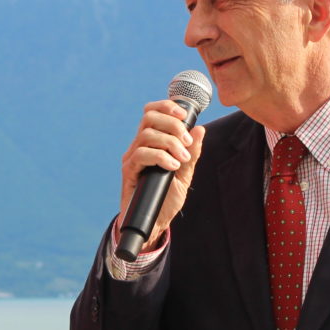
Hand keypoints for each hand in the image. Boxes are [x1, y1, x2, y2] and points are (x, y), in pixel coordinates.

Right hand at [119, 99, 205, 248]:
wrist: (154, 222)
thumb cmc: (167, 198)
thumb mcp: (185, 174)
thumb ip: (192, 153)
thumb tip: (200, 130)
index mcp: (152, 142)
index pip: (152, 112)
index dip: (166, 107)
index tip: (184, 115)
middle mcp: (139, 146)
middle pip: (149, 118)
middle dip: (172, 125)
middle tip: (186, 142)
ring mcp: (132, 158)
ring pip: (146, 135)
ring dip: (169, 143)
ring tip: (182, 159)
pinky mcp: (129, 171)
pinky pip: (141, 154)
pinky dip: (160, 157)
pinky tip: (172, 167)